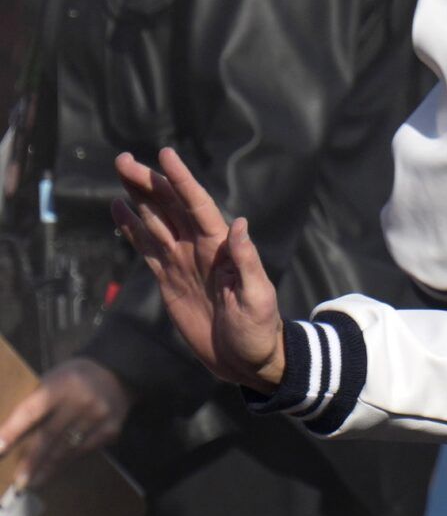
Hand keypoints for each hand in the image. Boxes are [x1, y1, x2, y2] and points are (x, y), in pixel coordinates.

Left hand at [0, 358, 130, 487]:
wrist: (117, 374)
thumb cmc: (73, 379)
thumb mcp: (51, 380)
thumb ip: (36, 403)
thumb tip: (9, 435)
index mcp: (59, 384)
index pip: (31, 411)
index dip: (12, 432)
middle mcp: (80, 400)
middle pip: (50, 435)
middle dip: (32, 460)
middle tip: (19, 480)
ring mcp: (98, 416)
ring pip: (68, 448)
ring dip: (49, 467)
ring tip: (34, 482)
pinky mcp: (111, 429)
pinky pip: (85, 450)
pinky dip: (69, 461)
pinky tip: (57, 470)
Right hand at [112, 148, 286, 391]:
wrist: (247, 359)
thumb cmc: (259, 329)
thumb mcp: (258, 298)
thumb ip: (248, 263)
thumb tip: (240, 225)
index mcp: (222, 248)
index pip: (198, 206)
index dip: (181, 181)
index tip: (166, 155)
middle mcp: (200, 248)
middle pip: (170, 207)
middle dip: (149, 182)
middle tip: (124, 159)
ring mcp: (183, 262)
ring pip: (155, 221)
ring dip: (138, 197)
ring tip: (120, 171)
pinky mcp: (169, 279)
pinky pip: (147, 248)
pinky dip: (132, 228)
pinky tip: (118, 209)